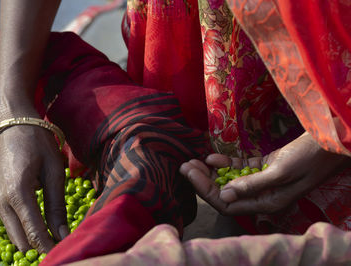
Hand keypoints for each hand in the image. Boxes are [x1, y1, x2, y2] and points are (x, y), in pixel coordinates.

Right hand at [0, 125, 68, 252]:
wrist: (12, 124)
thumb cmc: (37, 142)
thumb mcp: (54, 171)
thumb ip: (56, 205)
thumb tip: (63, 234)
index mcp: (17, 194)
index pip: (34, 232)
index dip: (51, 246)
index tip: (68, 250)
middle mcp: (2, 202)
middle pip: (21, 241)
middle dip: (42, 246)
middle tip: (65, 243)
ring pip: (16, 235)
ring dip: (34, 239)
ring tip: (58, 235)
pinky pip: (13, 224)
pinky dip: (27, 229)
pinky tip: (45, 224)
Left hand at [180, 132, 350, 214]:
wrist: (328, 143)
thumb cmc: (308, 158)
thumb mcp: (280, 172)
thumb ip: (252, 184)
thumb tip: (224, 195)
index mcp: (266, 203)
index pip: (227, 203)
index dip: (205, 190)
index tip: (189, 173)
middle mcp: (261, 196)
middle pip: (225, 191)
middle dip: (203, 180)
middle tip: (184, 166)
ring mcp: (262, 182)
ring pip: (230, 179)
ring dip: (211, 171)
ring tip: (193, 160)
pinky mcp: (264, 168)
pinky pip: (240, 168)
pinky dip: (227, 163)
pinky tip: (213, 156)